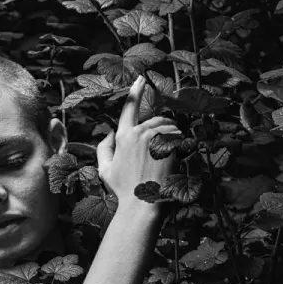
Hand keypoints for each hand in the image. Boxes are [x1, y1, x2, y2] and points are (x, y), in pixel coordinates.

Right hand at [96, 75, 179, 206]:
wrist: (143, 204)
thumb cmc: (123, 190)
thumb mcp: (105, 171)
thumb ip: (104, 149)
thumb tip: (109, 133)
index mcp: (123, 137)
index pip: (129, 107)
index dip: (135, 91)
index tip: (140, 79)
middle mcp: (140, 133)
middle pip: (156, 120)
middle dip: (159, 130)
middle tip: (157, 154)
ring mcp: (157, 138)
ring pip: (169, 128)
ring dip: (170, 137)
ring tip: (163, 159)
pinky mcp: (171, 145)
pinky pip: (179, 137)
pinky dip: (178, 145)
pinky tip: (172, 161)